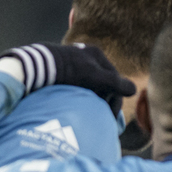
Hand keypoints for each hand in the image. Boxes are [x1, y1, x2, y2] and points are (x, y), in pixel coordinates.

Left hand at [0, 43, 135, 112]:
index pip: (114, 80)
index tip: (109, 117)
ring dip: (92, 99)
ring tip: (88, 112)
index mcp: (96, 54)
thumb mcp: (97, 79)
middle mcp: (85, 56)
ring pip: (89, 85)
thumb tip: (134, 90)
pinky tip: (75, 105)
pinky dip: (79, 96)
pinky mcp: (60, 71)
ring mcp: (71, 62)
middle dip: (103, 99)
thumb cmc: (69, 73)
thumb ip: (117, 84)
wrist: (37, 68)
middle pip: (102, 82)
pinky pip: (75, 86)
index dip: (115, 99)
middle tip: (100, 116)